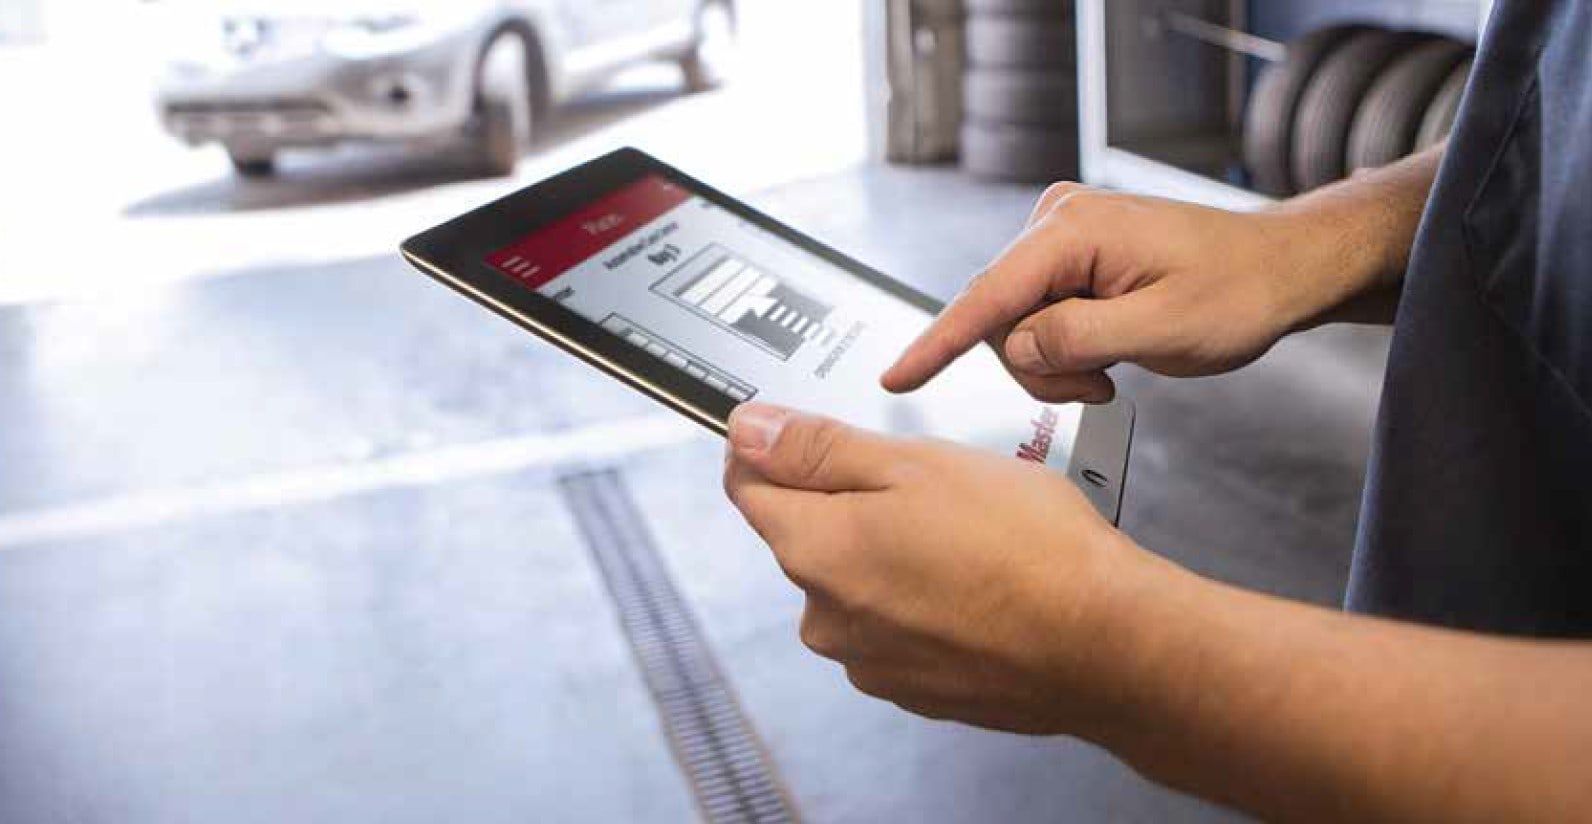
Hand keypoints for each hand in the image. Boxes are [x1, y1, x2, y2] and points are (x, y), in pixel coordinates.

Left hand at [722, 402, 1159, 734]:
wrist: (1105, 645)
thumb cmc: (1022, 547)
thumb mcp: (915, 464)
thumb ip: (818, 448)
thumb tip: (746, 430)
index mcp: (814, 551)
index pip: (747, 486)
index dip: (769, 446)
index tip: (804, 428)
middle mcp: (826, 618)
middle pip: (806, 536)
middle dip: (850, 500)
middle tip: (927, 480)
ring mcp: (870, 662)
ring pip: (856, 582)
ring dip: (891, 552)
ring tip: (966, 535)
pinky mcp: (914, 689)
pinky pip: (897, 626)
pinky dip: (923, 599)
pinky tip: (977, 583)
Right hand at [881, 183, 1359, 402]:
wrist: (1280, 268)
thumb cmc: (1238, 291)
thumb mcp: (1163, 330)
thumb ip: (1079, 339)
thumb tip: (1016, 346)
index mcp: (1075, 230)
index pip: (988, 297)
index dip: (939, 344)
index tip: (897, 378)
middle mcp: (1057, 222)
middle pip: (999, 318)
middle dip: (1038, 366)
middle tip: (1099, 387)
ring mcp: (1062, 236)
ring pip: (1015, 325)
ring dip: (1055, 362)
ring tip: (1111, 371)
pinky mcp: (1070, 256)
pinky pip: (1036, 315)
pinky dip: (1064, 349)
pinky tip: (1106, 355)